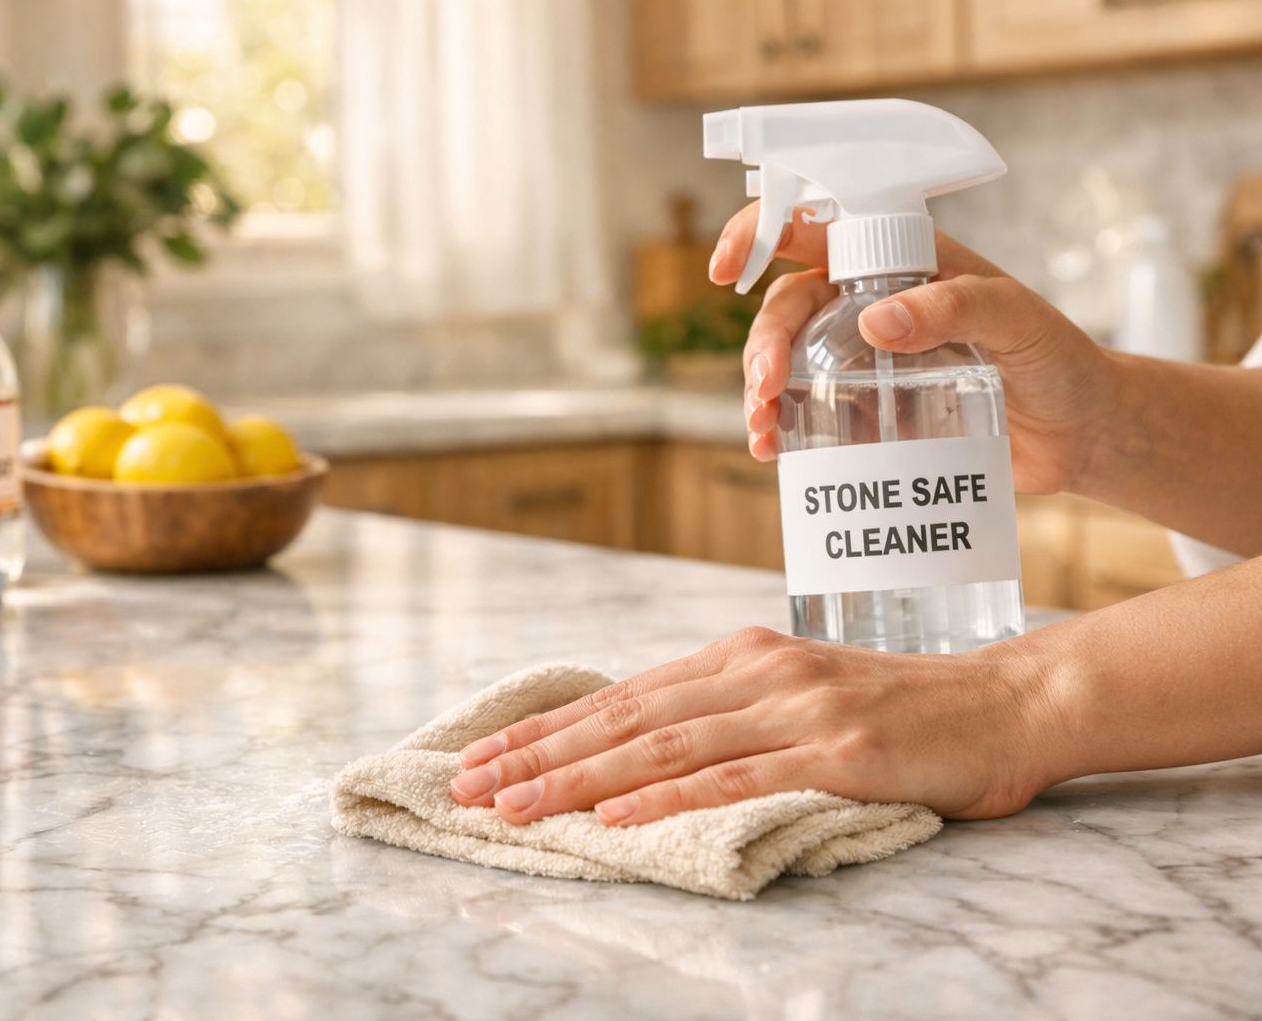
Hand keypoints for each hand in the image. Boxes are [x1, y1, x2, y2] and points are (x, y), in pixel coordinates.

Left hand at [448, 627, 1054, 824]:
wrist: (1006, 702)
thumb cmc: (901, 710)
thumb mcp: (799, 697)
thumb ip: (727, 714)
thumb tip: (642, 750)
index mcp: (739, 657)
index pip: (622, 696)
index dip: (548, 727)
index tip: (484, 755)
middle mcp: (755, 671)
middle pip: (625, 717)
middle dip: (538, 753)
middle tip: (467, 784)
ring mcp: (794, 707)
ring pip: (663, 747)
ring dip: (578, 779)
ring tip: (513, 805)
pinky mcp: (836, 749)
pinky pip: (736, 778)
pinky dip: (668, 799)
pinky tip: (615, 818)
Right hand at [711, 202, 1119, 495]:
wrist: (1080, 433)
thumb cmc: (1059, 360)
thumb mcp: (1018, 320)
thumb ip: (955, 307)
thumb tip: (877, 322)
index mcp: (902, 259)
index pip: (818, 226)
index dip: (760, 234)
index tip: (726, 268)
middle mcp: (872, 300)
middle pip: (788, 305)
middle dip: (762, 345)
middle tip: (764, 389)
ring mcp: (866, 357)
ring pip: (787, 359)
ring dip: (760, 391)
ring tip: (763, 432)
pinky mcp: (869, 408)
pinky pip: (808, 409)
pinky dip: (782, 428)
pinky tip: (774, 452)